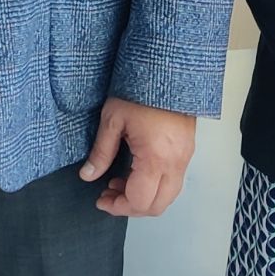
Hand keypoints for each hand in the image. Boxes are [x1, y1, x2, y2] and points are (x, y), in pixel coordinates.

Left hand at [81, 99, 195, 216]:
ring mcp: (185, 158)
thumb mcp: (112, 119)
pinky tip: (135, 173)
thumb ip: (100, 152)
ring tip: (118, 184)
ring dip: (144, 198)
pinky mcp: (187, 150)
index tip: (102, 201)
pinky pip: (173, 181)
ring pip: (168, 196)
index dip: (119, 207)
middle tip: (109, 196)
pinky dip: (154, 186)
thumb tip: (88, 175)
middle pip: (157, 206)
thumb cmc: (140, 89)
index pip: (139, 200)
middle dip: (131, 207)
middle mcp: (175, 163)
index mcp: (156, 158)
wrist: (168, 68)